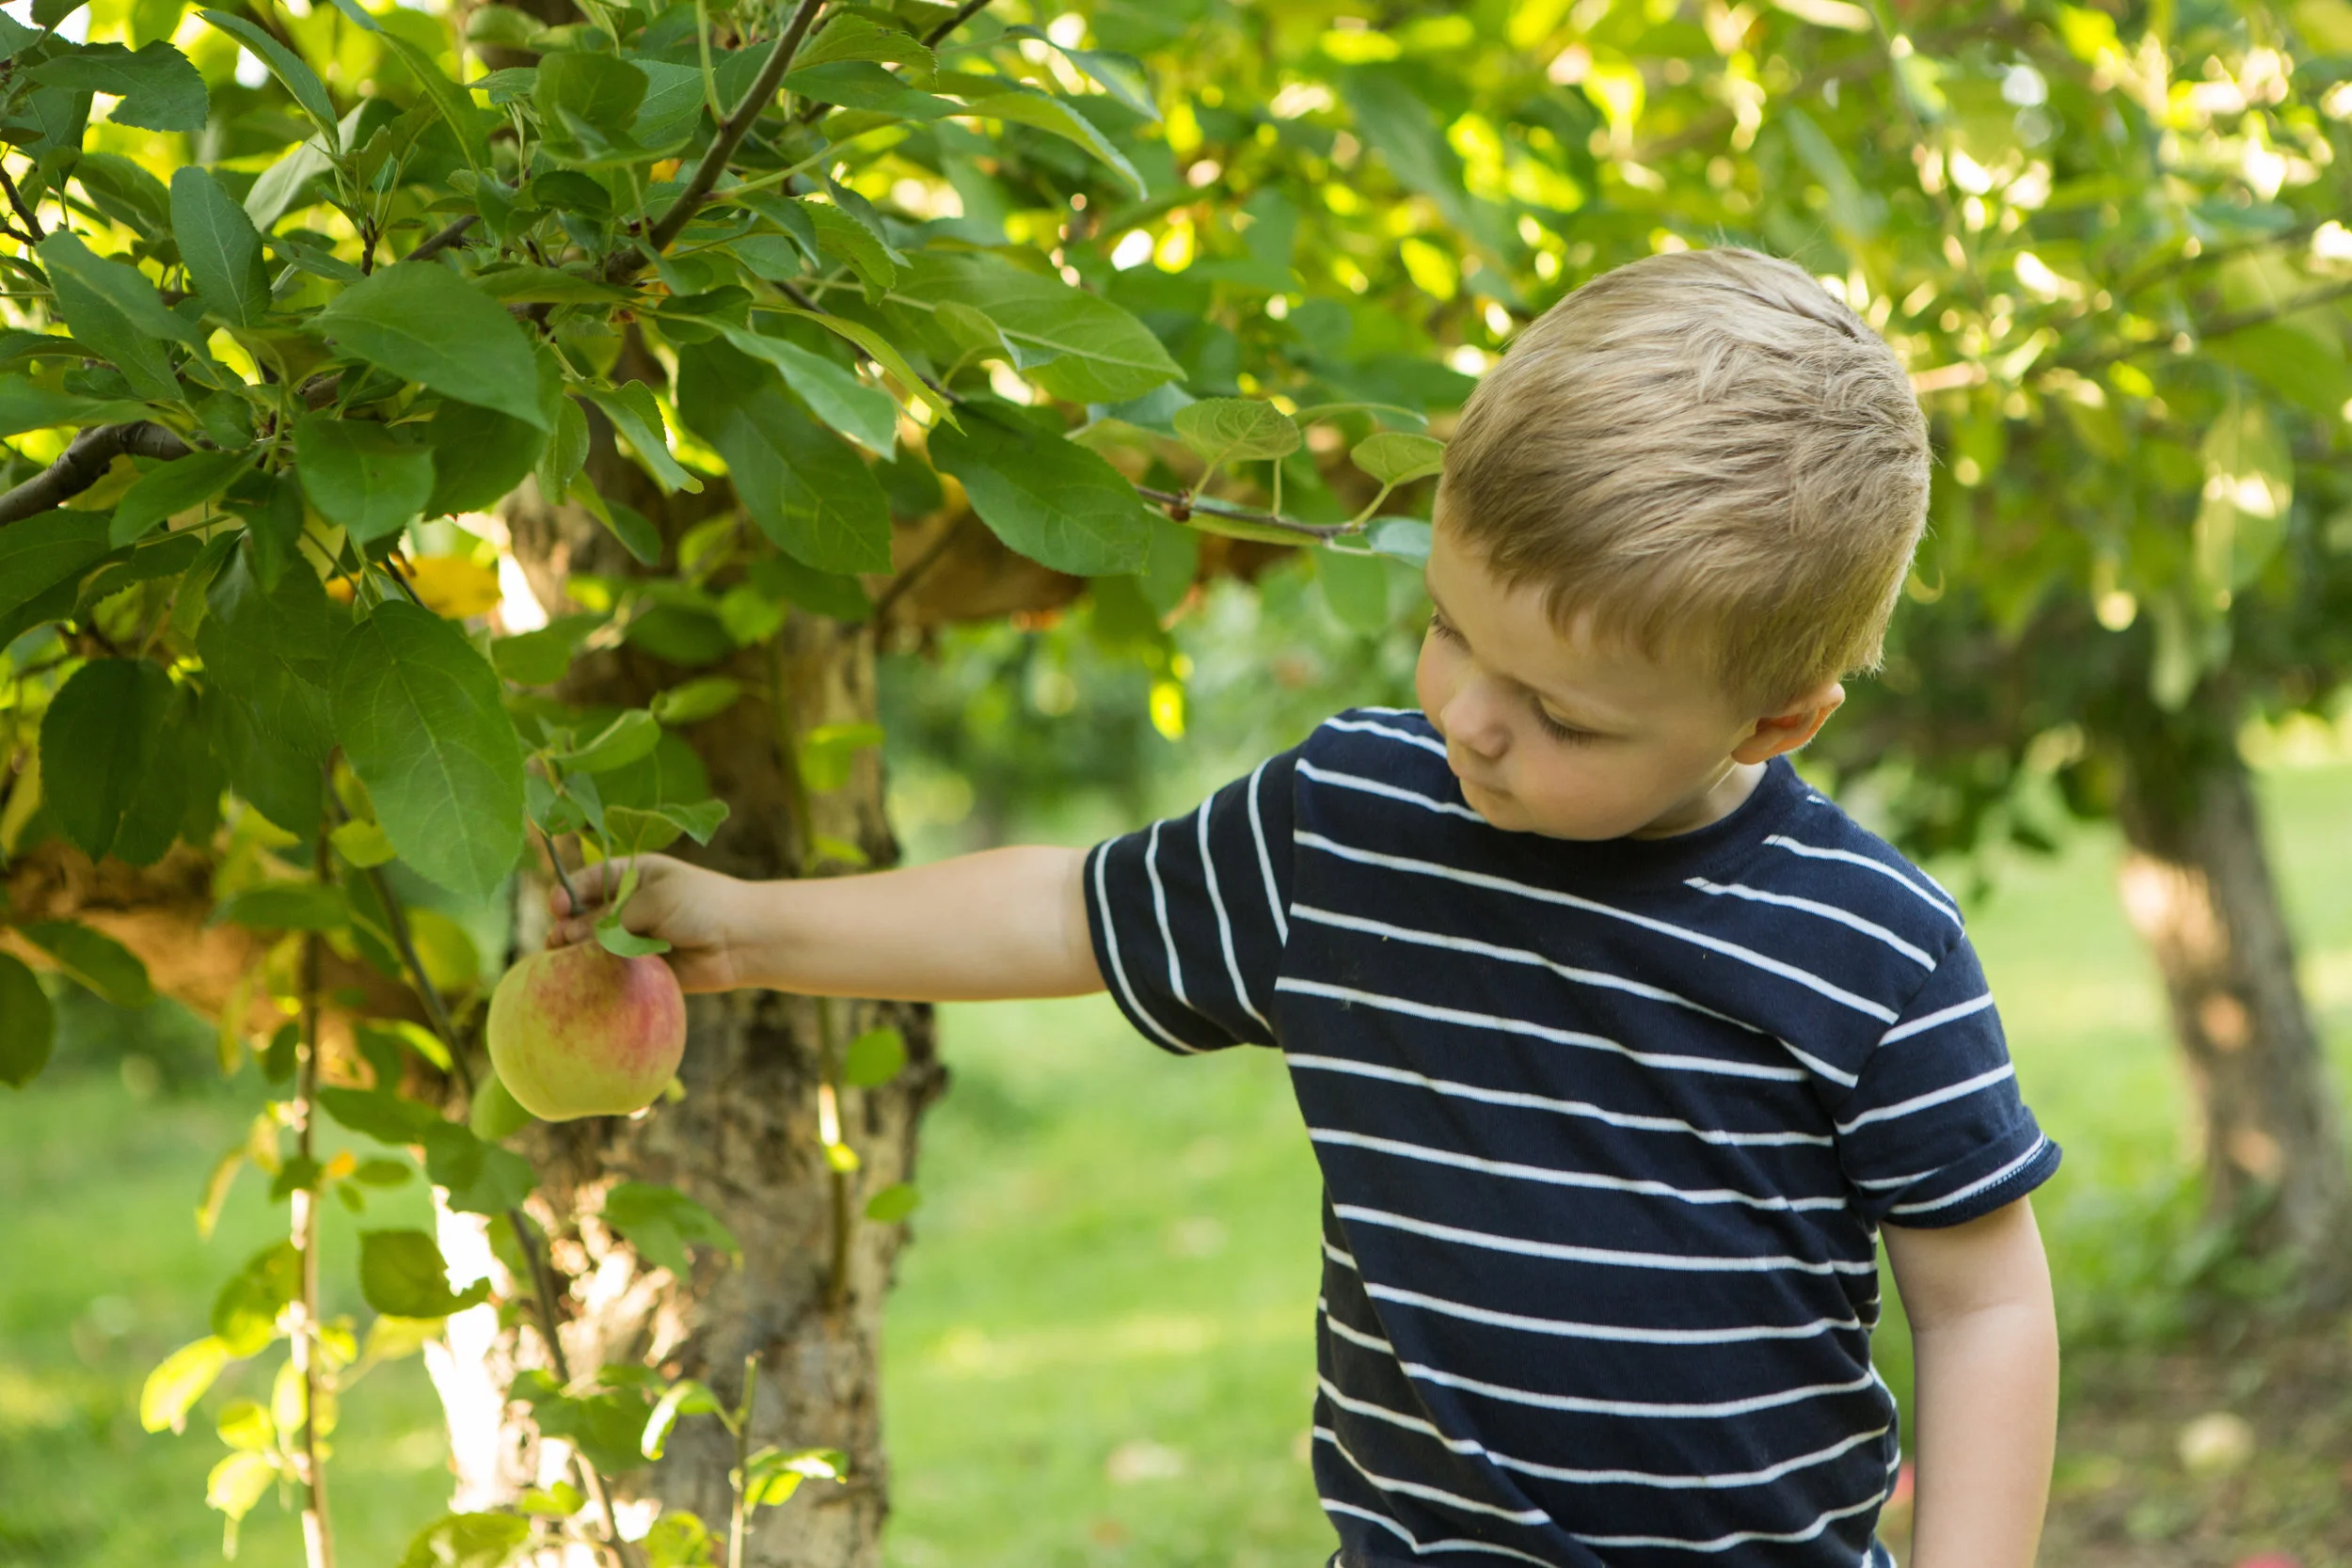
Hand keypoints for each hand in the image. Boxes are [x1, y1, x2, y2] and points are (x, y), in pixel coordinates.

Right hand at [546, 854, 750, 993]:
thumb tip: (569, 936)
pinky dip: (598, 973)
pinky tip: (583, 977)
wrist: (743, 938)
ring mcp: (636, 936)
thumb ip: (611, 919)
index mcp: (633, 875)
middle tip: (558, 941)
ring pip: (595, 945)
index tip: (556, 907)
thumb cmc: (702, 904)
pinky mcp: (643, 967)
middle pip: (585, 915)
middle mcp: (630, 904)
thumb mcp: (653, 900)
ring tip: (563, 960)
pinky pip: (613, 970)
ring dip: (578, 953)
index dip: (567, 893)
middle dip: (568, 926)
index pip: (588, 880)